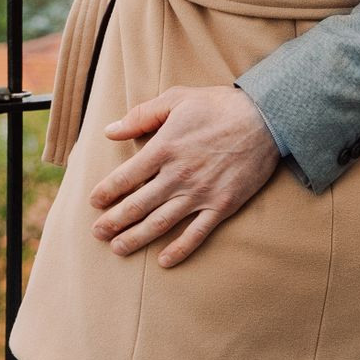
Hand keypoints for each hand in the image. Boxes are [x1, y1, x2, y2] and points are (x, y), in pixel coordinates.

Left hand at [88, 84, 280, 267]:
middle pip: (137, 205)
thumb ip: (142, 115)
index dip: (106, 192)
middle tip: (97, 233)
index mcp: (164, 148)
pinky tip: (164, 261)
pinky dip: (179, 249)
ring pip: (160, 223)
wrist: (265, 118)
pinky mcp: (222, 205)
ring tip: (118, 248)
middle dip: (113, 221)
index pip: (125, 177)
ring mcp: (200, 193)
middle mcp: (178, 175)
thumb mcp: (177, 98)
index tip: (94, 202)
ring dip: (136, 238)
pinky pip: (196, 233)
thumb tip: (110, 130)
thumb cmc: (218, 105)